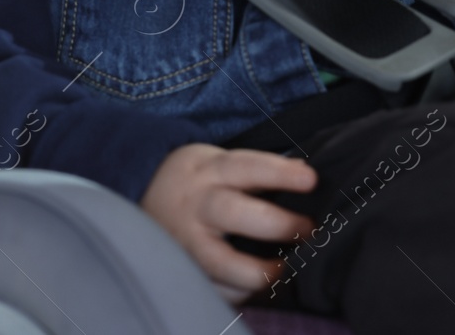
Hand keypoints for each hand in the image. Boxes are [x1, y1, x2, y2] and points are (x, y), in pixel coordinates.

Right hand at [141, 143, 317, 303]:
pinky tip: (257, 285)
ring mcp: (186, 242)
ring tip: (286, 270)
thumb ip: (259, 170)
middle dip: (276, 224)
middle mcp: (196, 206)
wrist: (142, 196)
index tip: (311, 179)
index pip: (247, 166)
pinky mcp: (183, 272)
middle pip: (234, 213)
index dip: (280, 173)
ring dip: (258, 271)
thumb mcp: (220, 162)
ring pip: (221, 262)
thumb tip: (306, 172)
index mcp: (209, 171)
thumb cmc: (198, 180)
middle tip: (308, 230)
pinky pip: (213, 289)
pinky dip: (239, 292)